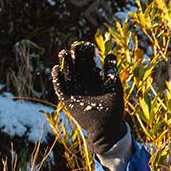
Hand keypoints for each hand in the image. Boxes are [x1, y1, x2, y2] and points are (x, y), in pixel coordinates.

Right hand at [51, 40, 128, 156]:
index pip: (88, 61)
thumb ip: (111, 71)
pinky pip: (60, 86)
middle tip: (73, 45)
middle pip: (76, 64)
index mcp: (94, 76)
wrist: (107, 126)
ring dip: (64, 63)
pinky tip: (56, 69)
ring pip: (67, 73)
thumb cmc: (114, 106)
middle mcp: (83, 81)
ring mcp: (74, 89)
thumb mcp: (114, 86)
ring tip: (63, 53)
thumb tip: (110, 54)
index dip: (86, 53)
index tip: (87, 44)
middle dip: (75, 55)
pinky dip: (57, 78)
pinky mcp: (67, 98)